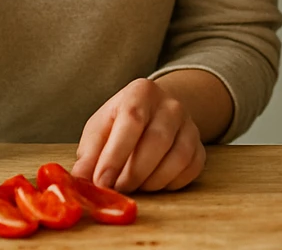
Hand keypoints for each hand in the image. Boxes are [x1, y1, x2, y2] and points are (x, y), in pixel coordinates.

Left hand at [73, 78, 205, 192]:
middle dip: (133, 173)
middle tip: (117, 189)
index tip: (101, 182)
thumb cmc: (121, 122)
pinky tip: (153, 182)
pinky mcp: (200, 145)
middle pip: (157, 140)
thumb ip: (89, 154)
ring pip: (178, 157)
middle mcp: (170, 104)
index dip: (115, 155)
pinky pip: (191, 169)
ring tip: (133, 185)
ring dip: (152, 181)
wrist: (156, 112)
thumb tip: (81, 181)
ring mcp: (190, 124)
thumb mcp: (100, 128)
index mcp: (141, 92)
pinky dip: (170, 183)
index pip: (131, 121)